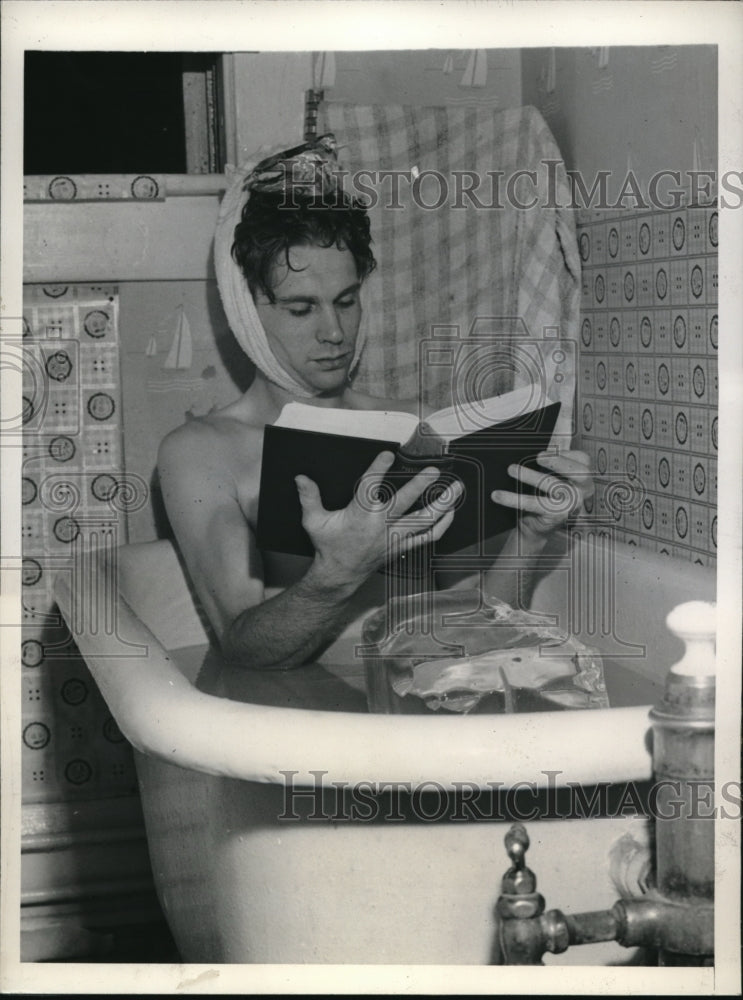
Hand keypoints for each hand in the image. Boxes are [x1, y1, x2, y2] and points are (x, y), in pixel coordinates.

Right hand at [296, 451, 461, 590]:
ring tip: (456, 488)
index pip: (370, 487)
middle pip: (405, 503)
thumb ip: (309, 497)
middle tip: (433, 470)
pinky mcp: (403, 546)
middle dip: (420, 486)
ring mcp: (395, 537)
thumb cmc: (328, 546)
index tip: (387, 454)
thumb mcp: (314, 521)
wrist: (340, 574)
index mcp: (360, 515)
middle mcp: (381, 526)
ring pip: (424, 520)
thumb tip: (300, 477)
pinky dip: (443, 525)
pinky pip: (429, 537)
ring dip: (442, 504)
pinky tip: (451, 512)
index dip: (378, 469)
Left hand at [491, 450, 593, 543]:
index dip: (566, 454)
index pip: (582, 459)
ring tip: (511, 469)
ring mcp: (572, 504)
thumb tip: (538, 426)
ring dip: (531, 476)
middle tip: (539, 456)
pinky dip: (513, 498)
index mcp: (582, 474)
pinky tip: (498, 495)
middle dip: (559, 462)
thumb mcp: (547, 470)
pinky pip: (534, 504)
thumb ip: (549, 453)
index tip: (546, 446)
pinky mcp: (557, 516)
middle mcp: (582, 489)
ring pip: (552, 486)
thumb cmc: (542, 492)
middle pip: (580, 472)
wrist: (534, 524)